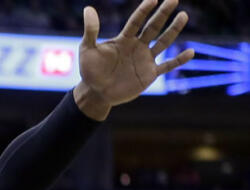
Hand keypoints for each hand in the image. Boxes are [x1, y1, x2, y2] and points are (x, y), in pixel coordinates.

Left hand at [77, 0, 193, 112]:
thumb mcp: (87, 50)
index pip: (136, 21)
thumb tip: (88, 8)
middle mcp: (137, 46)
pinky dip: (179, 60)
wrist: (96, 93)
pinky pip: (167, 65)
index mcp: (124, 39)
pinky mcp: (149, 74)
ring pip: (163, 42)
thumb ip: (91, 31)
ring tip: (183, 15)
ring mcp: (145, 59)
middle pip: (153, 27)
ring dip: (173, 30)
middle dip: (163, 14)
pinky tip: (191, 52)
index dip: (144, 10)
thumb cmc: (90, 71)